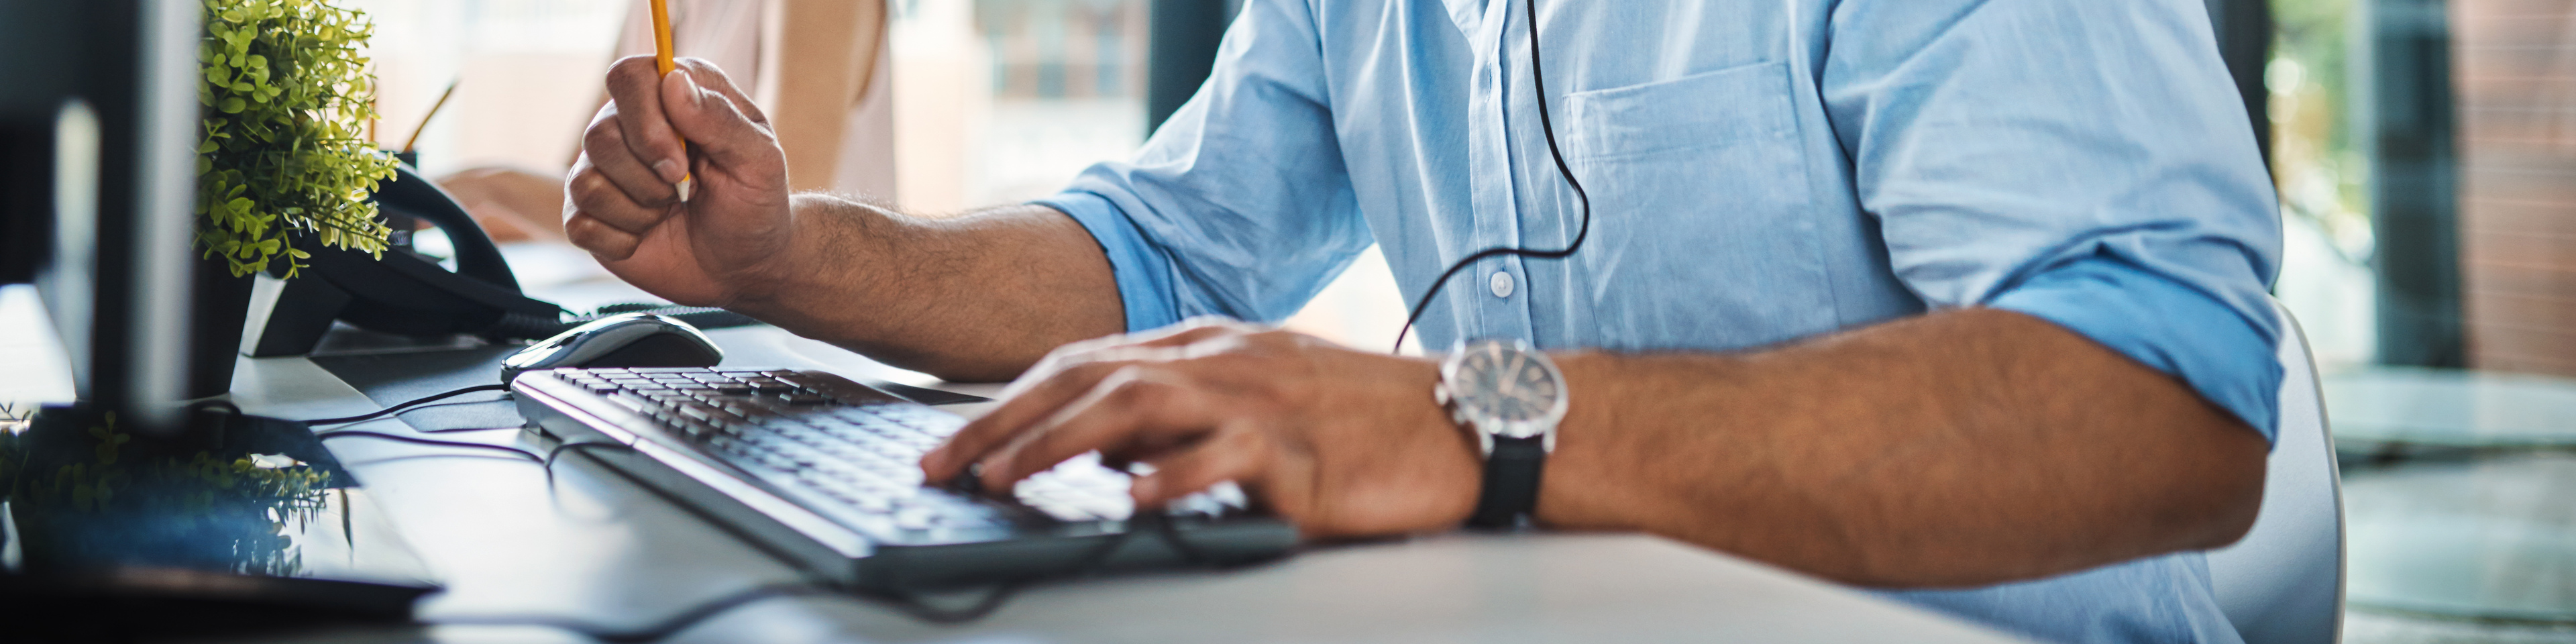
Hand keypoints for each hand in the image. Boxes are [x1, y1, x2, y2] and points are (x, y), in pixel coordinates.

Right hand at [564, 56, 792, 307]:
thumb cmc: (755, 204)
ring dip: (640, 210)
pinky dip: (622, 240)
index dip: (646, 121)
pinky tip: (647, 236)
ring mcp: (603, 168)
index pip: (629, 76)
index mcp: (673, 95)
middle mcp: (629, 123)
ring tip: (670, 210)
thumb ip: (721, 119)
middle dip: (650, 179)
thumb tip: (672, 81)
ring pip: (586, 182)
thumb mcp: (759, 161)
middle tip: (688, 191)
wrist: (743, 263)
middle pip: (599, 135)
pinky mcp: (588, 212)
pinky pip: (579, 224)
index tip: (681, 162)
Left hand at [919, 319, 1484, 538]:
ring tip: (1005, 480)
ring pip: (1136, 406)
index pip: (1084, 364)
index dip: (1010, 403)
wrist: (1460, 422)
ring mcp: (1258, 400)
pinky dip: (1173, 477)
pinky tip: (1130, 500)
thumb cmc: (1361, 419)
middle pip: (1089, 379)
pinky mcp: (1299, 450)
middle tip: (942, 468)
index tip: (953, 445)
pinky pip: (1225, 458)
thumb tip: (1097, 447)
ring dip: (1060, 443)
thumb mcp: (1256, 400)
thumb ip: (1178, 416)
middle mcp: (1221, 360)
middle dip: (1004, 424)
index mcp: (1207, 346)